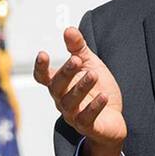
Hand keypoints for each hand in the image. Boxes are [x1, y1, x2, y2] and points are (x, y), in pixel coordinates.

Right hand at [35, 26, 125, 155]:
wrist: (113, 120)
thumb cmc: (97, 90)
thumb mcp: (90, 64)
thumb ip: (79, 48)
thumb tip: (68, 29)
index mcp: (60, 85)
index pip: (43, 77)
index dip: (41, 67)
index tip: (43, 54)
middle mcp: (62, 100)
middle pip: (57, 87)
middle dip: (66, 73)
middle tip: (77, 60)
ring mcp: (73, 115)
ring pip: (71, 102)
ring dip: (81, 87)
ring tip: (93, 74)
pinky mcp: (87, 126)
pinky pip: (87, 118)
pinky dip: (94, 106)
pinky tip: (104, 96)